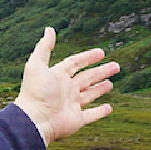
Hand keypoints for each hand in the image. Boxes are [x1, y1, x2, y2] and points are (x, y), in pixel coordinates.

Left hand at [13, 28, 118, 144]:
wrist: (34, 120)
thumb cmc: (35, 93)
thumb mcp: (36, 65)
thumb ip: (44, 47)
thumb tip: (49, 29)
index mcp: (57, 77)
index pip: (75, 63)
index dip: (88, 57)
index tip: (101, 52)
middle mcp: (65, 90)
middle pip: (86, 78)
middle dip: (101, 71)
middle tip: (116, 66)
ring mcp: (71, 105)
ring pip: (89, 95)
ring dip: (100, 89)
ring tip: (111, 83)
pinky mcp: (76, 120)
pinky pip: (91, 115)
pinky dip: (100, 112)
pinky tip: (109, 108)